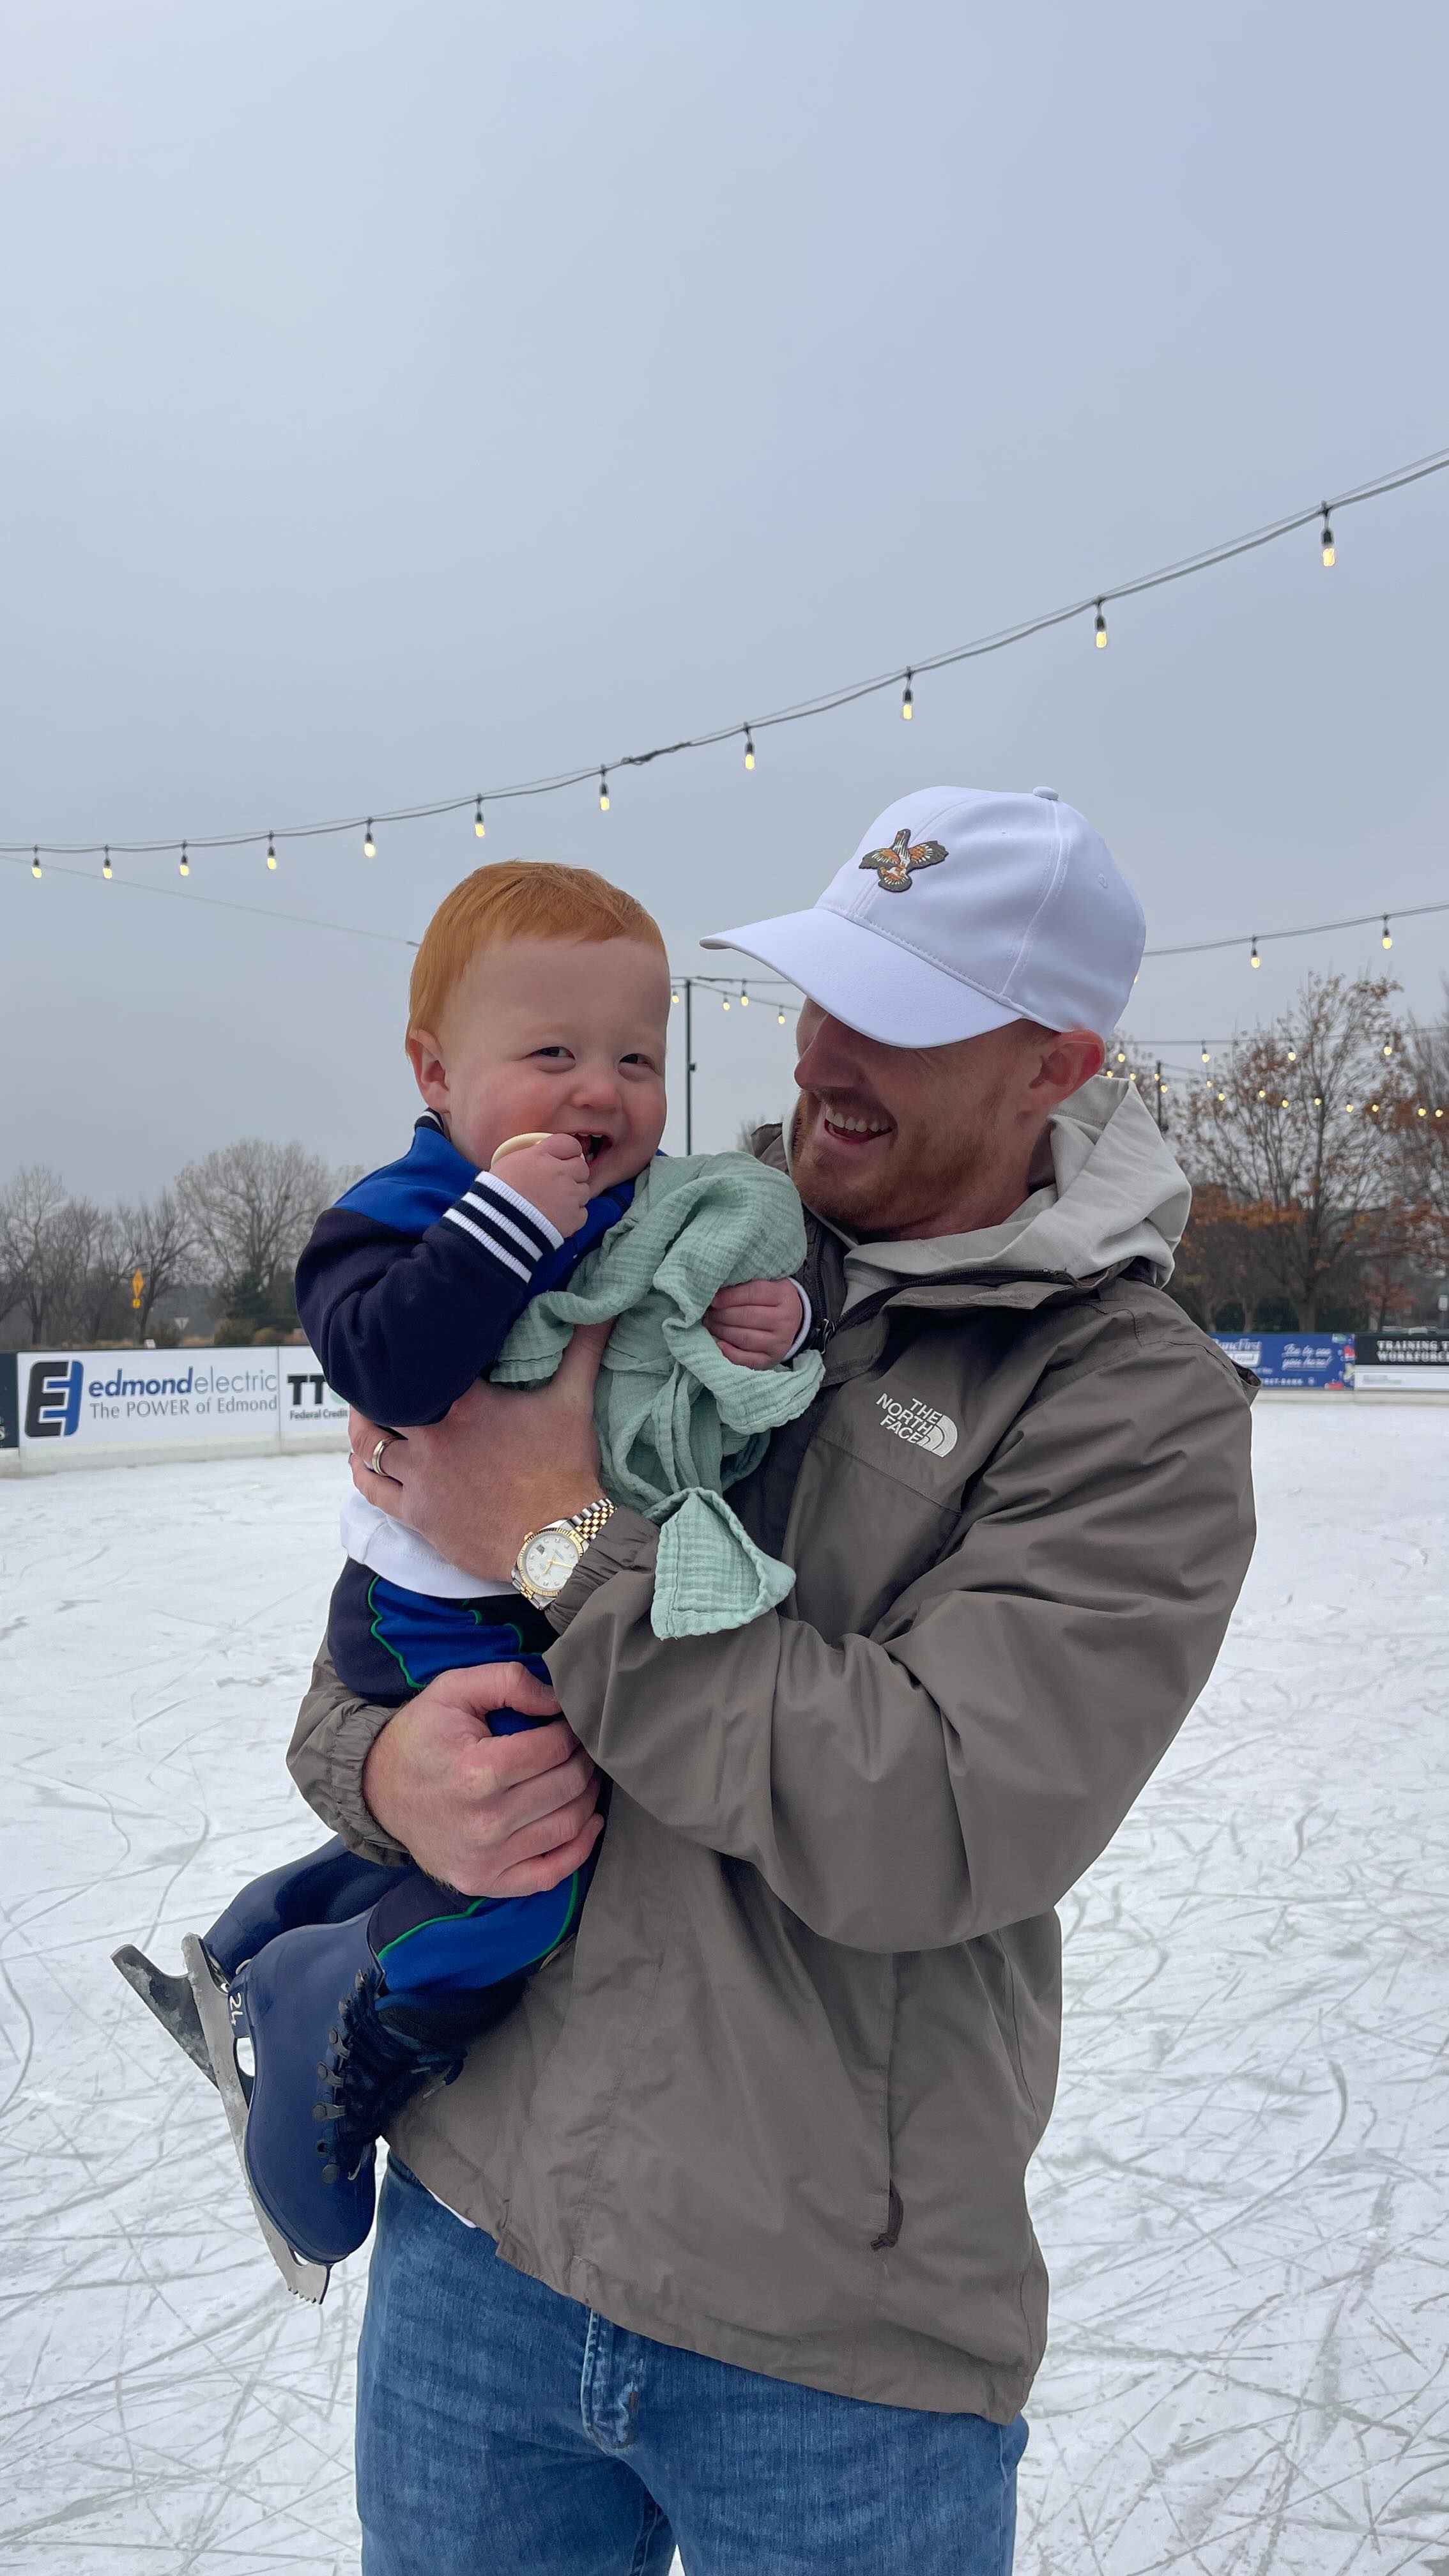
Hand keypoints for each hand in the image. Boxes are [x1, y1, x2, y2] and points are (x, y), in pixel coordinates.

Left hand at [349, 1317, 615, 1584]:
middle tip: (373, 1375)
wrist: (558, 1541)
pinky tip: (359, 1461)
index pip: (416, 1363)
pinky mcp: (417, 1513)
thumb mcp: (574, 1401)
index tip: (398, 1335)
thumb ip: (582, 1348)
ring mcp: (419, 1477)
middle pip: (379, 1401)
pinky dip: (361, 1471)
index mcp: (464, 1402)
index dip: (404, 1348)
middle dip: (372, 1387)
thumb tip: (602, 1307)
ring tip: (362, 1414)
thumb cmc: (564, 1469)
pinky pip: (371, 1490)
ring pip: (368, 1444)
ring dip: (362, 1428)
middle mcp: (431, 1436)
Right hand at [361, 1661, 602, 1898]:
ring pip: (567, 1826)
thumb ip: (508, 1681)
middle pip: (566, 1787)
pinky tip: (588, 1822)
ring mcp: (485, 1858)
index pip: (554, 1749)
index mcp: (478, 1771)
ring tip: (584, 1776)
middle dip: (583, 1761)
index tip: (568, 1724)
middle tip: (582, 1748)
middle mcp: (485, 1821)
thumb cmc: (421, 1736)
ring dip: (587, 1798)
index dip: (570, 1732)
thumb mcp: (454, 1690)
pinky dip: (579, 1848)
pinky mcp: (484, 1881)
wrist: (376, 1790)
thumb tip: (558, 1701)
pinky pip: (550, 1874)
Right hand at [490, 1132, 591, 1237]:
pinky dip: (572, 1216)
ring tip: (554, 1203)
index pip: (570, 1144)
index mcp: (543, 1156)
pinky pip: (582, 1213)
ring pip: (584, 1191)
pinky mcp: (573, 1217)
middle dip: (573, 1174)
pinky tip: (556, 1217)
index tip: (564, 1158)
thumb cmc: (497, 1194)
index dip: (569, 1152)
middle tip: (558, 1184)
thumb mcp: (509, 1163)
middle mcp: (560, 1172)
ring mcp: (569, 1195)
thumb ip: (532, 1156)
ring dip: (573, 1196)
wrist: (499, 1224)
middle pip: (582, 1167)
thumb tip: (540, 1155)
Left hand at [704, 1277, 805, 1368]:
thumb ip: (745, 1285)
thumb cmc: (771, 1300)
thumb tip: (716, 1292)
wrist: (793, 1322)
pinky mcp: (772, 1359)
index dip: (729, 1296)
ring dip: (721, 1331)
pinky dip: (730, 1353)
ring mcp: (780, 1342)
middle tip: (708, 1313)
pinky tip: (719, 1344)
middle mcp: (785, 1320)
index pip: (753, 1293)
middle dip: (721, 1315)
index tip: (713, 1299)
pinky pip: (748, 1359)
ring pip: (744, 1338)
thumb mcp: (767, 1285)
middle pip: (746, 1316)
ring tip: (710, 1324)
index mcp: (783, 1295)